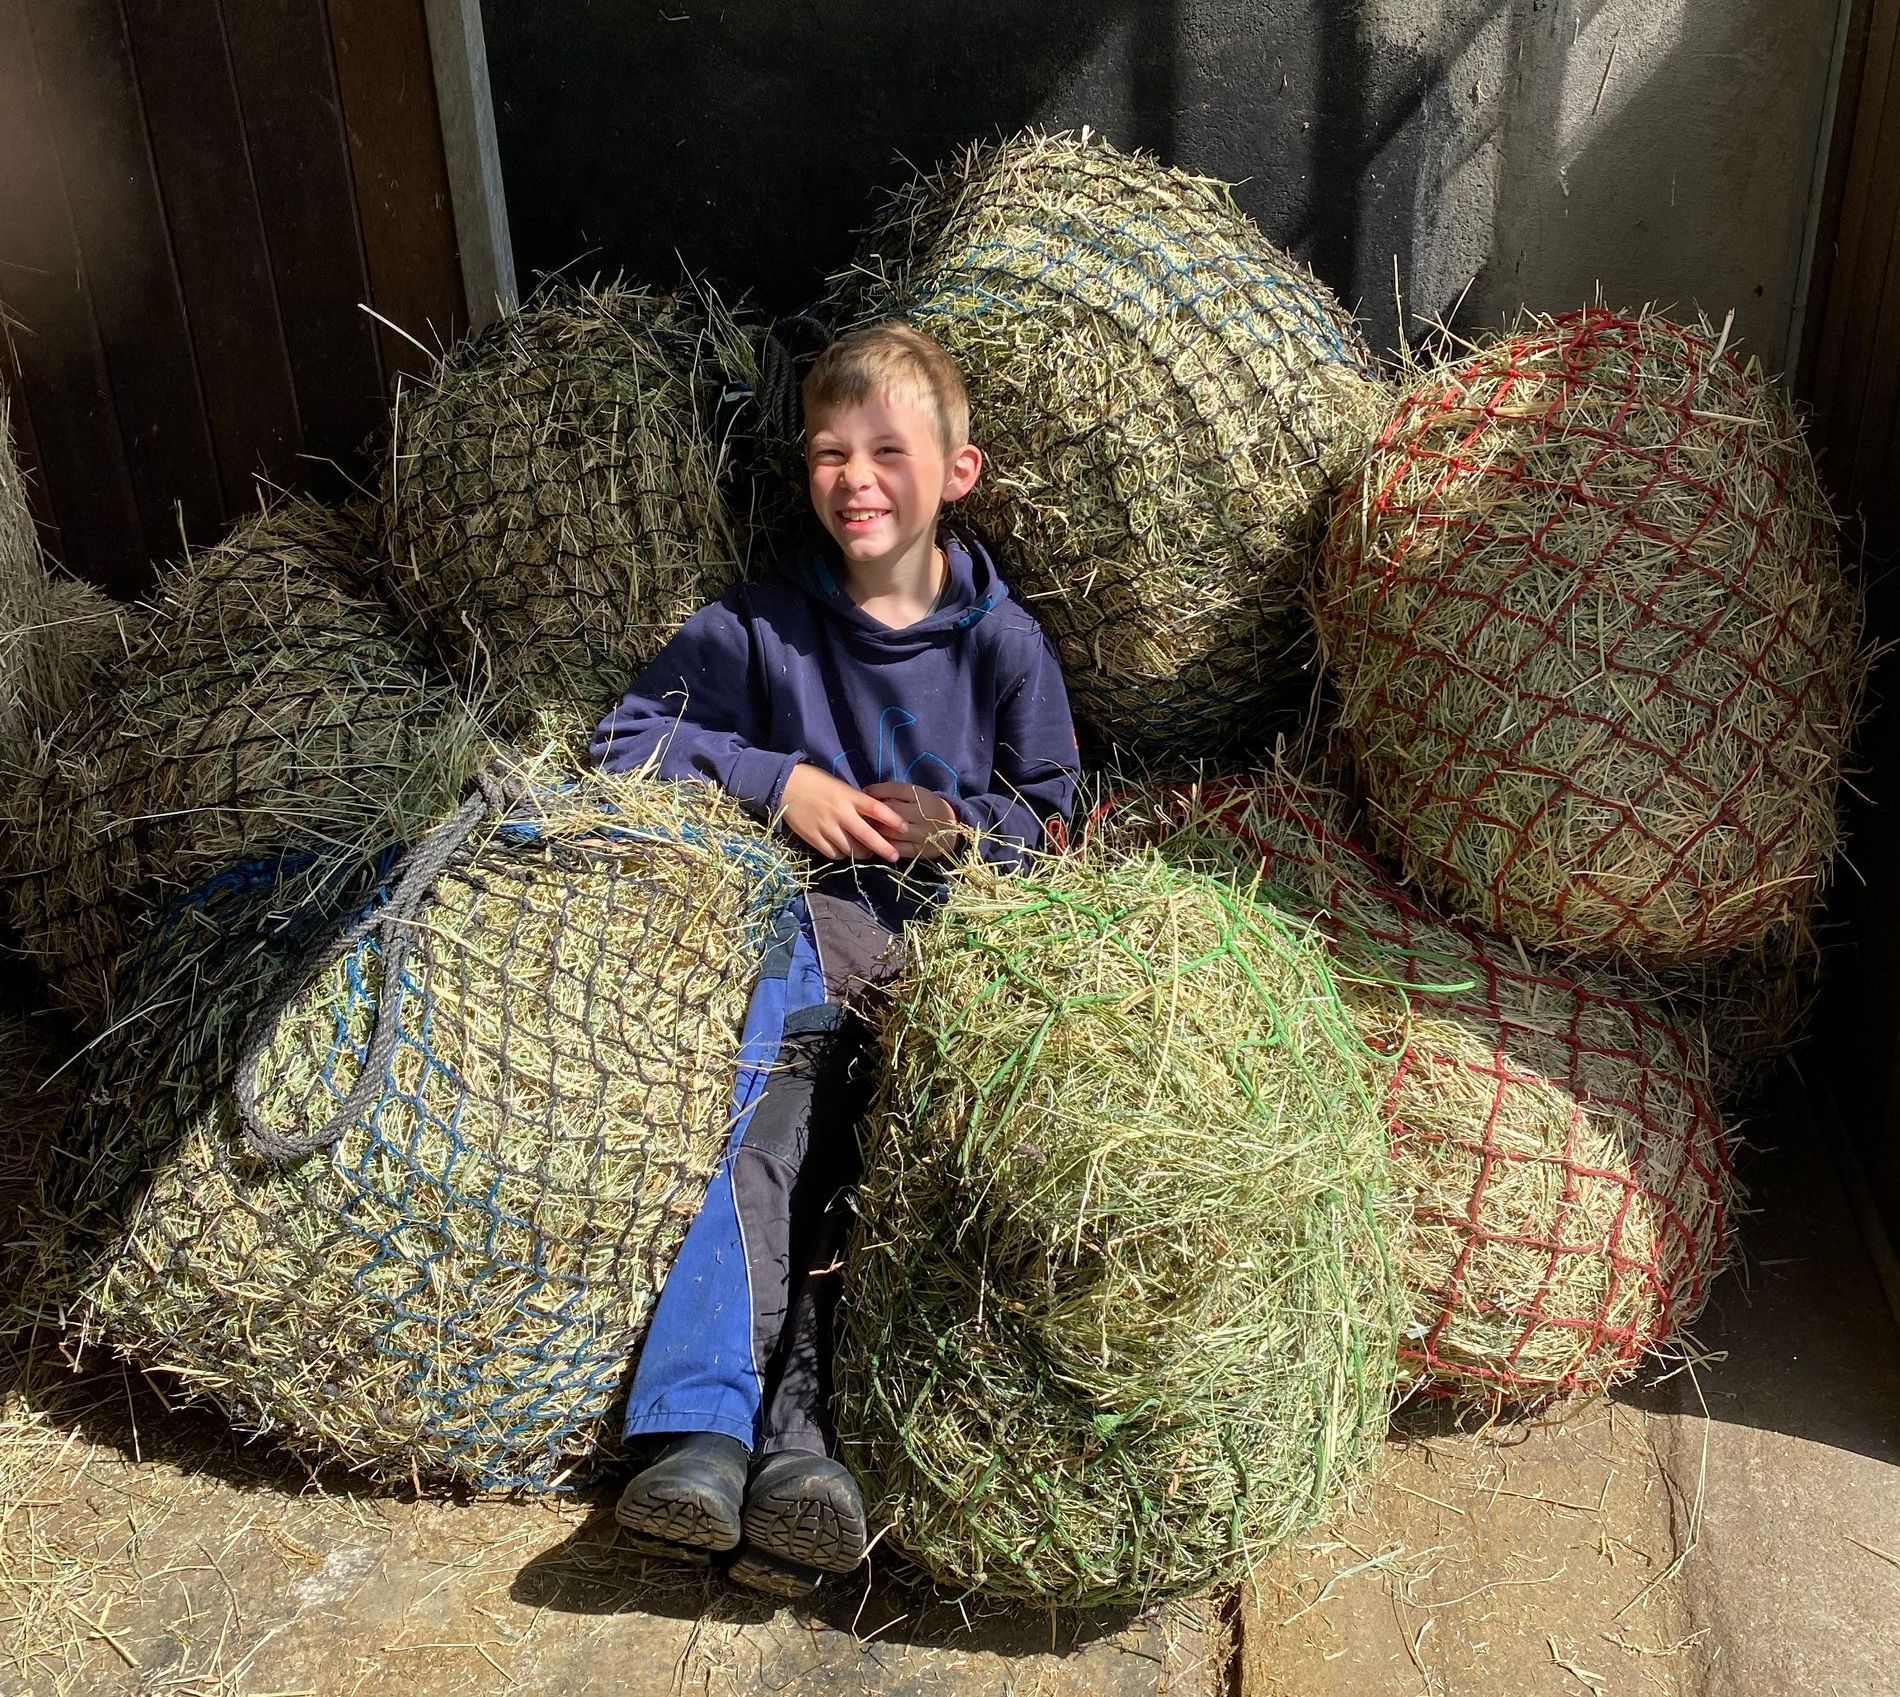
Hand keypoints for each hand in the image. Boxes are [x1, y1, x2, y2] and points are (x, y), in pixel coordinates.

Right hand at [779, 764, 904, 861]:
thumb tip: (873, 819)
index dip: (893, 820)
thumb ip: (856, 802)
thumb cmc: (817, 783)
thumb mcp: (841, 787)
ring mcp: (827, 827)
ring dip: (861, 853)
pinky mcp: (813, 837)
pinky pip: (833, 853)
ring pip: (851, 849)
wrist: (786, 785)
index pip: (877, 809)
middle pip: (867, 836)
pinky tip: (843, 850)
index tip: (905, 828)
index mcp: (849, 797)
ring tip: (866, 853)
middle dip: (884, 848)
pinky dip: (841, 854)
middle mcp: (841, 813)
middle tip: (894, 856)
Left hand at [864, 782, 966, 862]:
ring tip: (866, 829)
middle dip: (873, 813)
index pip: (896, 790)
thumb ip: (894, 791)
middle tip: (861, 814)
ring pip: (892, 832)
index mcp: (922, 796)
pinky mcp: (920, 850)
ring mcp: (922, 834)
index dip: (877, 791)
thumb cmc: (927, 807)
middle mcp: (922, 814)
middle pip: (892, 811)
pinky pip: (897, 848)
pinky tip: (878, 842)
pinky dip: (885, 845)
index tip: (865, 793)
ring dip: (876, 830)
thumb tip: (866, 792)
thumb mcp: (916, 794)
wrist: (952, 828)